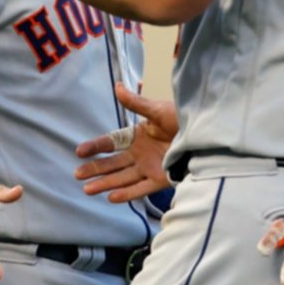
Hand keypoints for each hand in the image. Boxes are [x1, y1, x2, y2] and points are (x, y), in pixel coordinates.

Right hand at [74, 84, 178, 203]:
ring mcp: (149, 167)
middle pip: (113, 164)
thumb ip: (136, 103)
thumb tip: (117, 87)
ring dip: (105, 184)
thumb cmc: (183, 118)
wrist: (206, 134)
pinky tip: (111, 197)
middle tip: (77, 175)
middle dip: (95, 169)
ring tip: (87, 190)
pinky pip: (141, 188)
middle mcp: (140, 153)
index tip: (80, 151)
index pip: (111, 142)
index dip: (96, 146)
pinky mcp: (161, 178)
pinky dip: (127, 193)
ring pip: (122, 178)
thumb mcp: (158, 110)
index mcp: (137, 135)